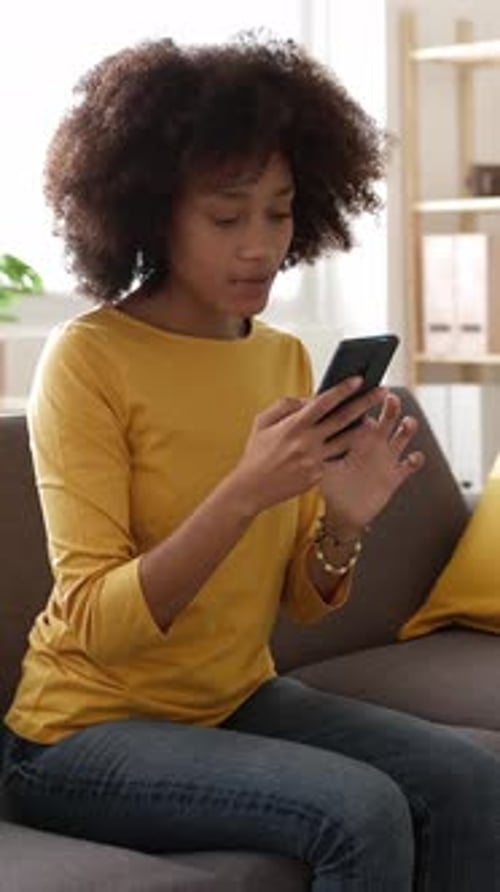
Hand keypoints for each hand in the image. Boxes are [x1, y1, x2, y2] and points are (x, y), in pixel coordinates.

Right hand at [231, 378, 385, 513]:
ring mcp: (315, 460)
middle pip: (343, 418)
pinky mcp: (318, 476)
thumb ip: (285, 405)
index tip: (358, 380)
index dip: (343, 390)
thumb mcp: (262, 422)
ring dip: (362, 428)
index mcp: (293, 426)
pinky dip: (344, 449)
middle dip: (365, 403)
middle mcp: (307, 442)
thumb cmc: (256, 453)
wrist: (251, 488)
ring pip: (346, 441)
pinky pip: (335, 458)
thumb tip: (307, 399)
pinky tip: (354, 442)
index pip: (323, 402)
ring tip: (374, 419)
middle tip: (381, 392)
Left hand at [319, 392, 424, 534]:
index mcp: (356, 438)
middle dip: (390, 407)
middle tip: (390, 398)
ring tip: (407, 423)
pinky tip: (412, 457)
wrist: (344, 512)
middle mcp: (374, 444)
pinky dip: (414, 459)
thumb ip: (320, 451)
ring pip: (402, 436)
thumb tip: (306, 437)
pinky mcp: (395, 475)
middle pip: (386, 419)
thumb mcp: (324, 466)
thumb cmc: (331, 487)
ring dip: (407, 427)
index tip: (365, 392)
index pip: (364, 415)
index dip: (365, 404)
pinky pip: (411, 464)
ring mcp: (387, 458)